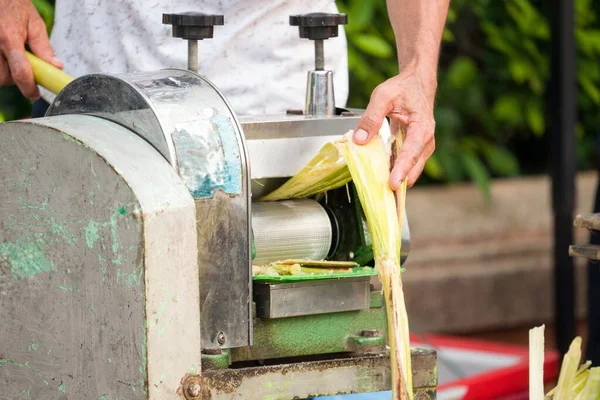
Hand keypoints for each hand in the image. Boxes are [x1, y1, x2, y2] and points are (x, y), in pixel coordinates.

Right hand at [0, 0, 62, 98]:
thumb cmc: (13, 5)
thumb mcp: (33, 22)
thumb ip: (43, 46)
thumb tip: (56, 66)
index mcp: (9, 38)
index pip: (21, 72)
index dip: (29, 88)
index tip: (35, 94)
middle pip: (3, 78)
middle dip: (14, 79)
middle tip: (23, 69)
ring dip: (4, 73)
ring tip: (11, 59)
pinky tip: (3, 57)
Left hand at [353, 68, 435, 189]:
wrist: (416, 83)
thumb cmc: (403, 88)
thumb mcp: (383, 96)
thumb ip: (371, 117)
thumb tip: (359, 140)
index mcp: (422, 127)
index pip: (412, 152)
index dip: (402, 170)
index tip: (393, 184)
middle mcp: (426, 140)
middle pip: (414, 167)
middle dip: (401, 183)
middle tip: (386, 198)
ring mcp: (422, 147)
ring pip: (411, 170)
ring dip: (398, 181)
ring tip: (383, 195)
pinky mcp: (414, 150)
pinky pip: (405, 165)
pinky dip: (395, 173)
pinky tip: (381, 180)